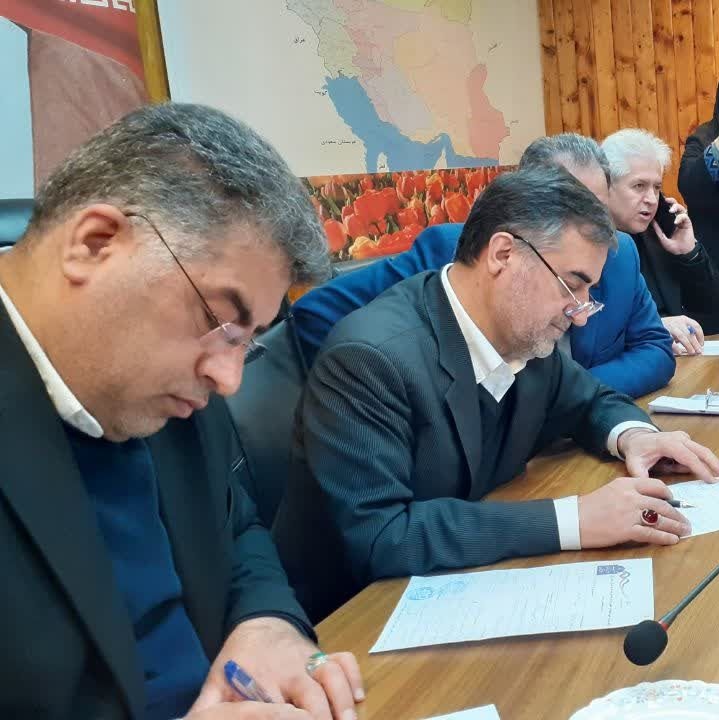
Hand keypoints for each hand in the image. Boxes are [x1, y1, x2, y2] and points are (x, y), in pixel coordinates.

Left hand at [190, 617, 363, 719]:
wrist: (258, 621)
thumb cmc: (237, 661)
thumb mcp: (216, 684)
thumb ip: (207, 710)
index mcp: (261, 680)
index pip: (278, 708)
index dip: (290, 719)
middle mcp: (290, 669)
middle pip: (311, 694)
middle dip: (321, 716)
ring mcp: (309, 659)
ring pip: (332, 675)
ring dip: (342, 700)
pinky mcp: (323, 653)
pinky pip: (344, 660)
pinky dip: (353, 676)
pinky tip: (358, 697)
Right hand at [578, 476, 689, 547]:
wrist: (573, 520)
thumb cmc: (588, 507)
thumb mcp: (609, 491)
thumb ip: (629, 493)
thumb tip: (649, 502)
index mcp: (625, 484)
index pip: (656, 485)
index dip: (669, 495)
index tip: (673, 501)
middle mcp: (630, 496)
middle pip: (663, 505)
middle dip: (678, 514)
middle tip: (684, 521)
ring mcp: (629, 514)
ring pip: (661, 519)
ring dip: (676, 526)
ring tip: (684, 531)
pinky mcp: (627, 530)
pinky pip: (652, 534)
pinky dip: (665, 538)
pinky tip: (672, 540)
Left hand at [618, 428, 718, 479]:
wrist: (635, 438)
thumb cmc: (636, 452)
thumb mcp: (634, 465)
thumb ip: (641, 477)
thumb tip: (653, 490)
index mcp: (666, 443)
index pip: (687, 456)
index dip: (699, 468)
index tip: (709, 480)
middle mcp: (677, 438)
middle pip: (700, 451)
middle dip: (713, 464)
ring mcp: (683, 437)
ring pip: (701, 450)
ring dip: (710, 463)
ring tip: (716, 477)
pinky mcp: (686, 440)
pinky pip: (696, 452)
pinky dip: (702, 462)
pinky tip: (700, 472)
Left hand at [652, 197, 695, 253]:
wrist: (682, 251)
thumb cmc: (673, 245)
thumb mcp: (662, 238)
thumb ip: (658, 230)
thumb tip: (652, 222)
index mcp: (670, 221)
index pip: (667, 210)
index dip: (664, 205)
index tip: (659, 202)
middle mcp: (676, 219)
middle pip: (675, 206)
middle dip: (671, 202)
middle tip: (667, 200)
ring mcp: (682, 220)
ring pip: (681, 209)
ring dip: (676, 207)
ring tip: (671, 210)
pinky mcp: (688, 223)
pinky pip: (685, 217)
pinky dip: (680, 217)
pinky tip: (676, 221)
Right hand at [661, 315, 703, 354]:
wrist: (651, 322)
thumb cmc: (666, 325)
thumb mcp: (677, 325)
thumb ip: (685, 332)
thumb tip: (694, 344)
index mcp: (683, 319)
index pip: (696, 326)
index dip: (700, 336)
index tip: (701, 344)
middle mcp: (678, 322)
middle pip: (689, 333)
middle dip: (695, 343)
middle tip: (698, 351)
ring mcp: (670, 327)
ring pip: (682, 336)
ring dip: (688, 345)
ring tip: (691, 352)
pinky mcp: (663, 332)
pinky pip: (671, 340)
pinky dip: (676, 347)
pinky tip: (679, 351)